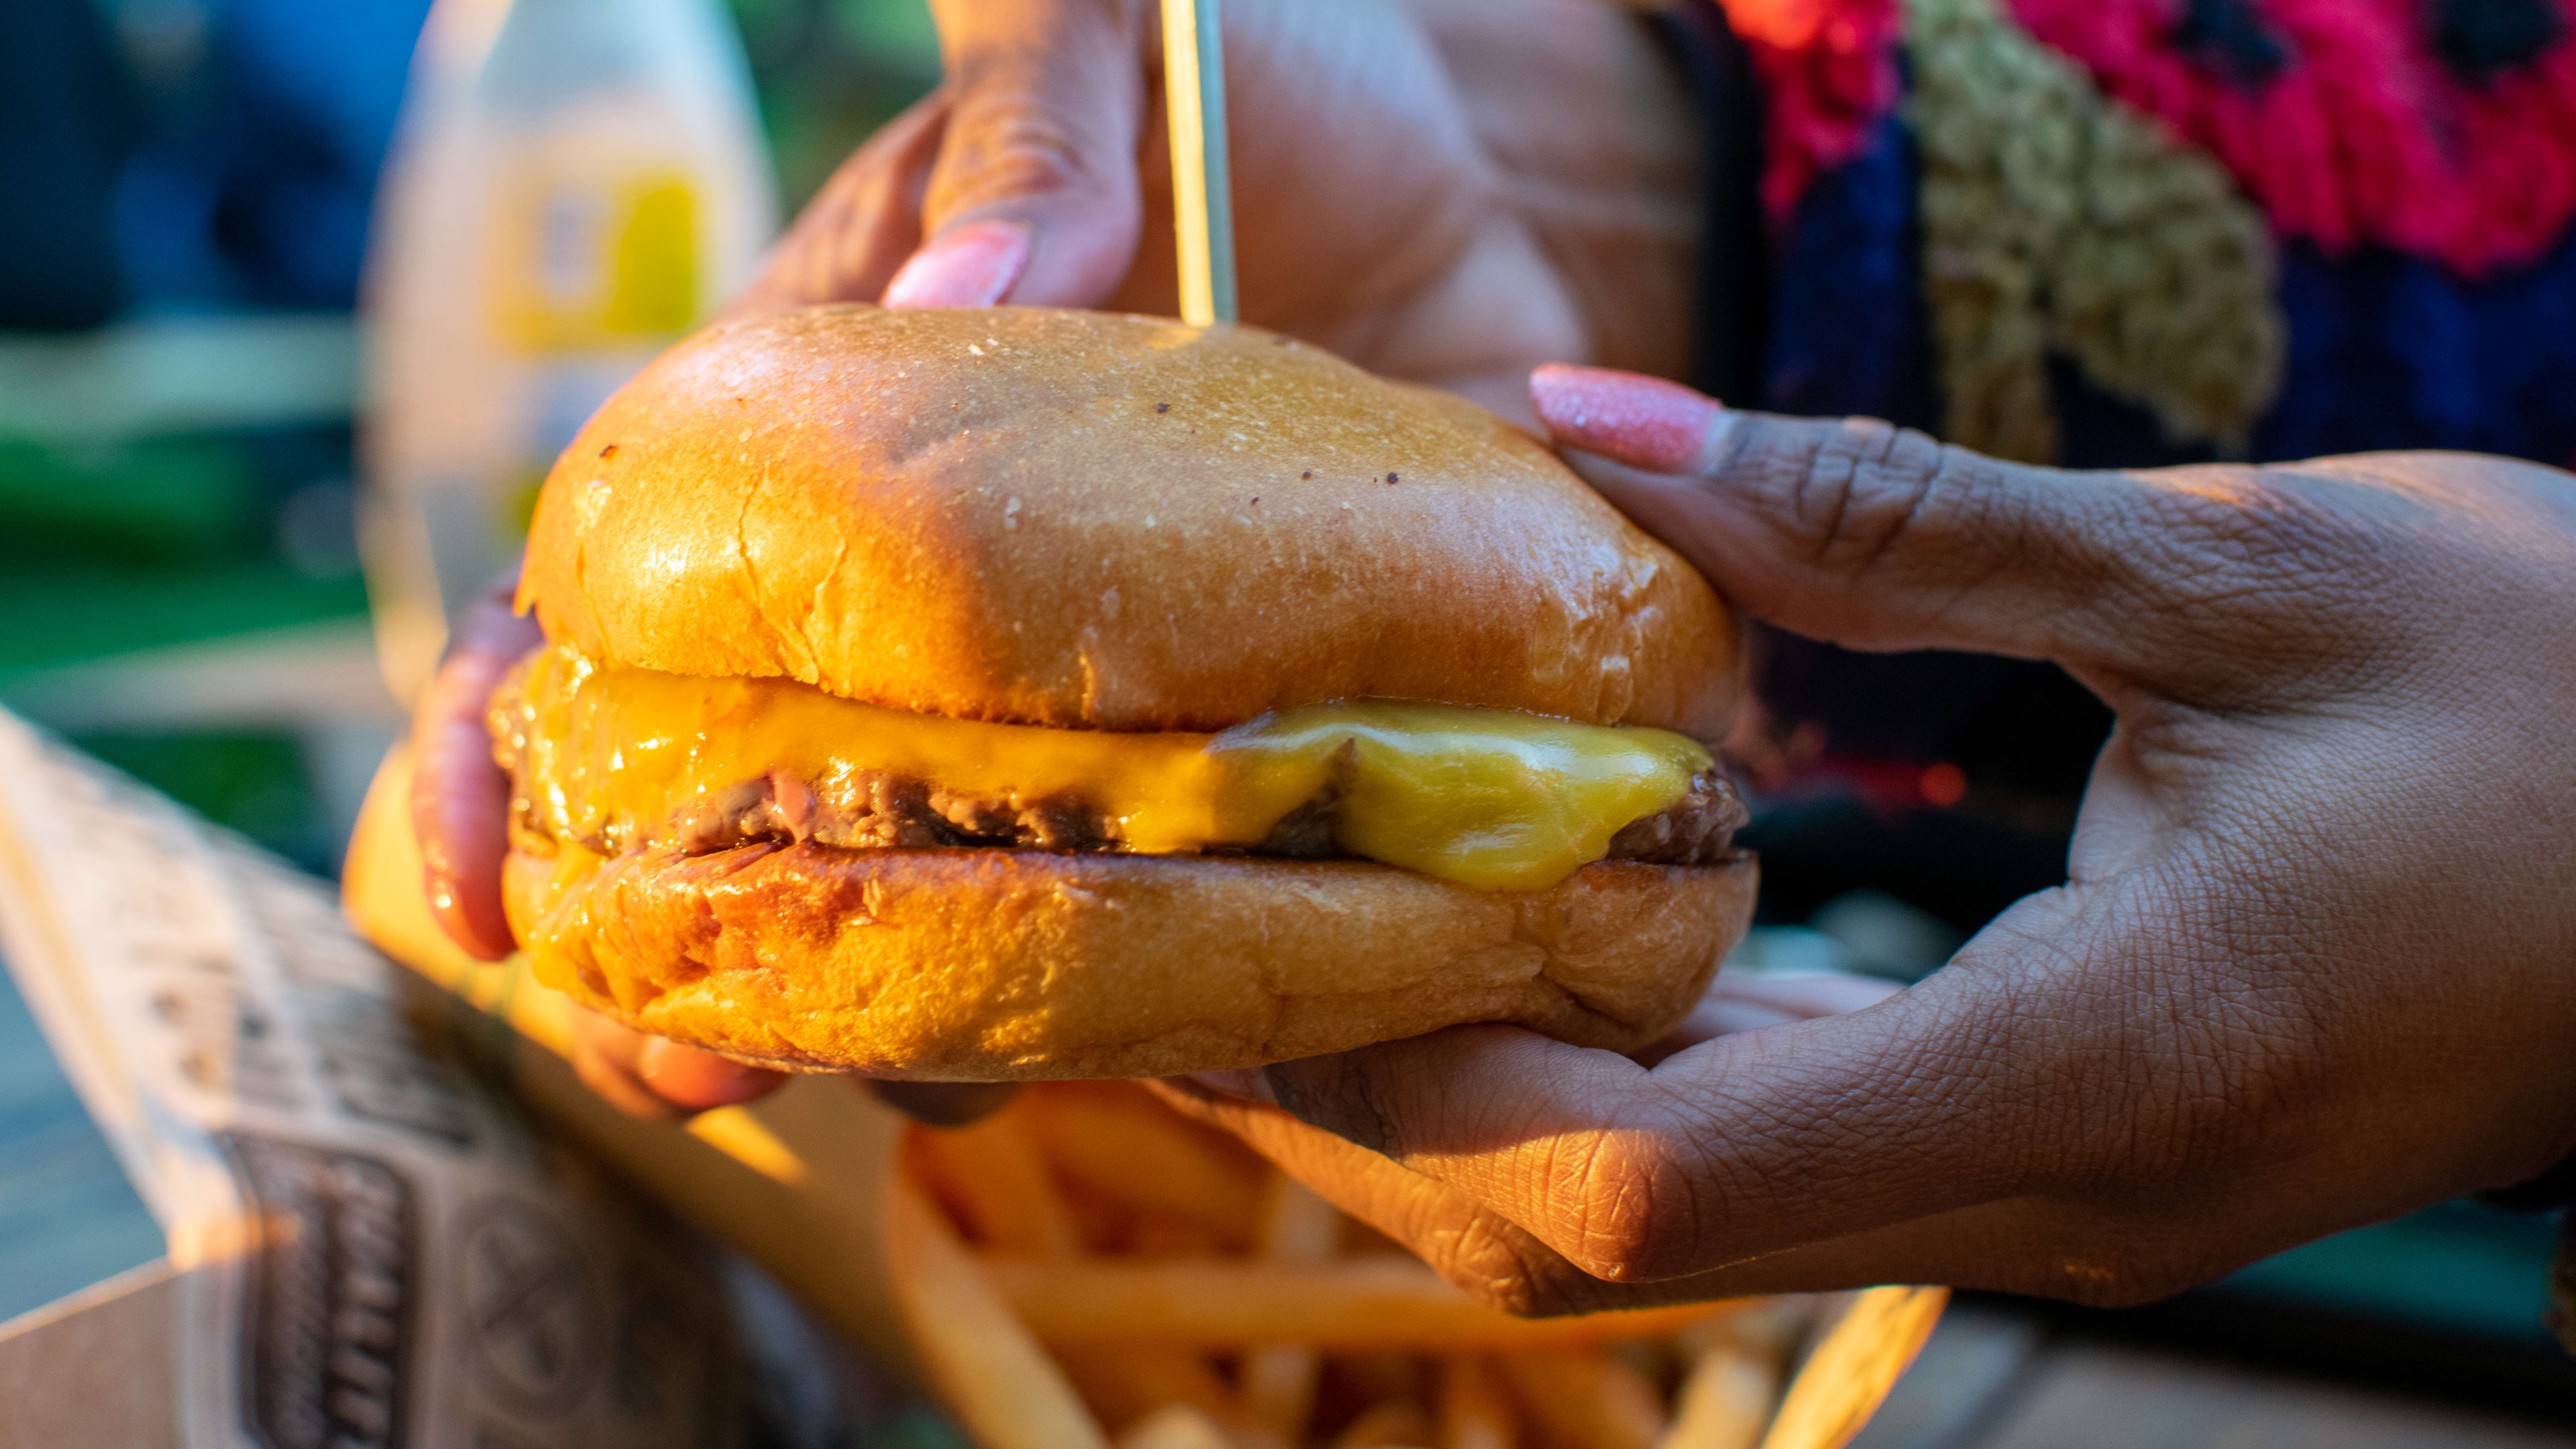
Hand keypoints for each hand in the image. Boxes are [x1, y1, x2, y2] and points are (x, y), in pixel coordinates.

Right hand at [410, 0, 1704, 1116]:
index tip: (480, 886)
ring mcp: (1057, 680)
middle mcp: (907, 586)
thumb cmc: (1250, 73)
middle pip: (719, 792)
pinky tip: (1064, 1054)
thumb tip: (975, 289)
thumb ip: (1029, 140)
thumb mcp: (1096, 42)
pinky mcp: (1216, 734)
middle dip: (664, 948)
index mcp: (807, 426)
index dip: (509, 743)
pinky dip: (1080, 981)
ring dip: (862, 1002)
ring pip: (909, 875)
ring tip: (860, 1091)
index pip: (597, 595)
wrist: (1481, 169)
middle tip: (668, 1065)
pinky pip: (1124, 886)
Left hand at [1169, 365, 2575, 1312]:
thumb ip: (1887, 520)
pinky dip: (1640, 1057)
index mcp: (2112, 1064)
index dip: (1429, 1079)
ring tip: (1347, 916)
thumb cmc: (2559, 691)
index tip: (1284, 935)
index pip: (1658, 1175)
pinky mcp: (2073, 1147)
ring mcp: (2072, 1200)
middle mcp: (2069, 1191)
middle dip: (1403, 1104)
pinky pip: (1792, 1146)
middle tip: (1237, 933)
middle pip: (1627, 1231)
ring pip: (1692, 1214)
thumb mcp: (2228, 569)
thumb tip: (1606, 427)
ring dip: (1499, 1086)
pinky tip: (1558, 924)